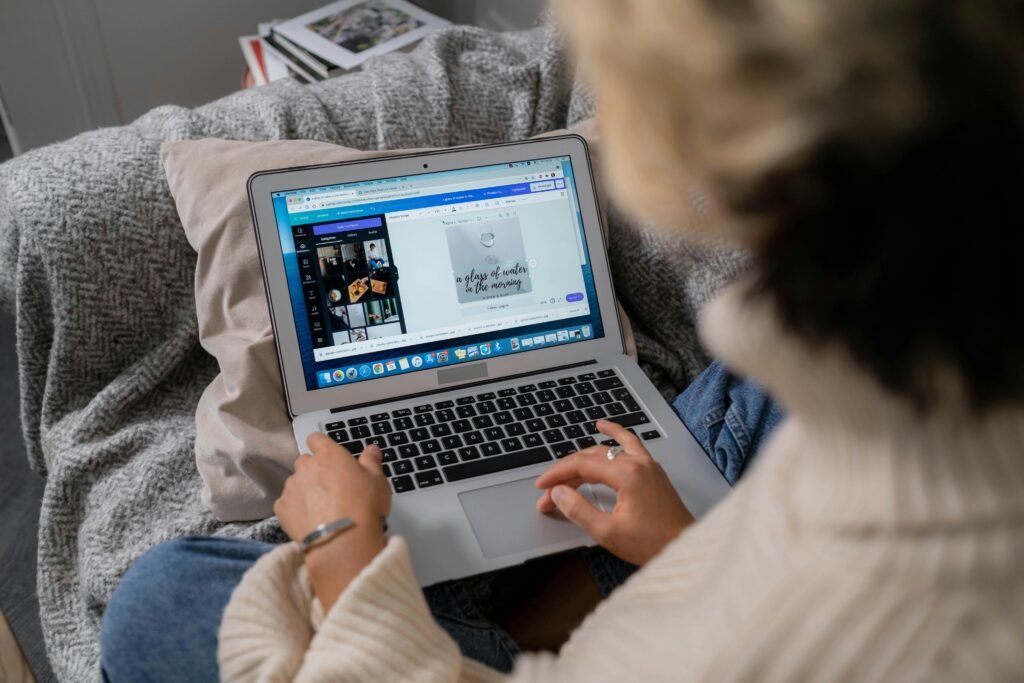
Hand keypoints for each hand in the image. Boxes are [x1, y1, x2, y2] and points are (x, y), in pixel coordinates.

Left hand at [274, 433, 391, 608]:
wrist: (343, 541)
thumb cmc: (364, 506)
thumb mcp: (377, 481)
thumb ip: (371, 461)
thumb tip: (371, 449)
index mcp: (329, 455)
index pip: (316, 439)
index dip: (321, 447)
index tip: (329, 457)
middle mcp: (306, 467)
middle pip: (305, 462)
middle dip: (314, 471)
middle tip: (331, 488)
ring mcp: (291, 487)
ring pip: (295, 483)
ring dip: (304, 490)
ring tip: (321, 508)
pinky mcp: (282, 509)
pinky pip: (286, 504)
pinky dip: (295, 509)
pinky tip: (310, 520)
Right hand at [535, 420, 693, 565]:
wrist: (685, 548)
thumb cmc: (653, 543)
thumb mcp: (608, 532)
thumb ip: (579, 510)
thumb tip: (558, 494)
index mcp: (627, 474)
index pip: (582, 465)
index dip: (557, 474)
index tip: (542, 487)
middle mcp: (638, 463)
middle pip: (592, 457)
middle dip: (567, 473)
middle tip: (551, 491)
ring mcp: (647, 464)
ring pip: (607, 451)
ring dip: (584, 458)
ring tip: (566, 468)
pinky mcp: (652, 471)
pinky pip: (629, 444)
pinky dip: (614, 435)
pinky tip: (604, 428)